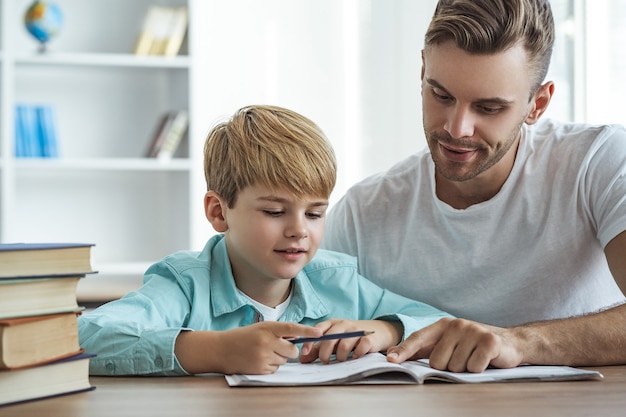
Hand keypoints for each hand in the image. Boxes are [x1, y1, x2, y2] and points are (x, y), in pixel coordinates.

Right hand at [175, 321, 320, 374]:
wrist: (221, 349)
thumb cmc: (243, 337)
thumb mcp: (260, 328)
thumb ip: (278, 331)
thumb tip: (298, 337)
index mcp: (267, 327)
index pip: (291, 328)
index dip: (307, 331)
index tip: (319, 333)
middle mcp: (266, 341)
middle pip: (292, 350)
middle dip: (288, 351)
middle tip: (276, 347)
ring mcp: (263, 356)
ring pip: (284, 361)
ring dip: (277, 358)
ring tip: (262, 353)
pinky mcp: (260, 369)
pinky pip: (275, 370)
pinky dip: (270, 366)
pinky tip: (258, 360)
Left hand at [299, 319, 401, 363]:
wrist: (378, 331)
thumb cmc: (351, 338)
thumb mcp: (333, 341)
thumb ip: (317, 350)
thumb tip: (302, 360)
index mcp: (332, 323)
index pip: (317, 330)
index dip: (310, 342)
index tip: (304, 353)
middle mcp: (343, 324)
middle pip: (329, 338)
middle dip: (324, 353)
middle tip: (325, 362)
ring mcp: (356, 330)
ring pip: (344, 344)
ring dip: (341, 356)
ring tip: (342, 360)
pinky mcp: (368, 337)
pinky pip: (361, 346)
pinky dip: (357, 354)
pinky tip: (355, 357)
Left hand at [385, 318, 523, 371]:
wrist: (510, 342)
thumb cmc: (472, 346)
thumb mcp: (447, 344)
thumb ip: (421, 350)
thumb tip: (391, 354)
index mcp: (442, 325)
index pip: (418, 339)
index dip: (404, 350)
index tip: (391, 360)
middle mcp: (456, 324)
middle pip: (437, 361)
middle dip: (448, 367)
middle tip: (462, 359)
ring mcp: (473, 331)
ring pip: (455, 367)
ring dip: (464, 369)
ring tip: (474, 359)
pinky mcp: (489, 341)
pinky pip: (473, 368)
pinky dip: (478, 370)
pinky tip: (485, 361)